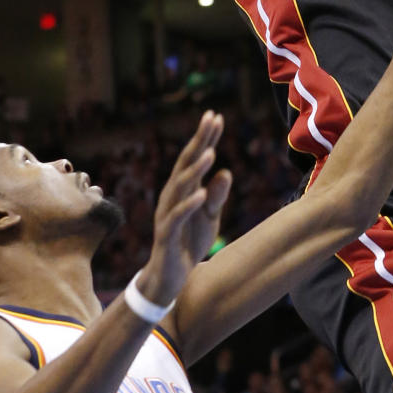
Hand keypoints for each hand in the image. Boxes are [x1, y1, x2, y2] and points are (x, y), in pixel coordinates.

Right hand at [136, 111, 231, 306]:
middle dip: (199, 142)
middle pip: (185, 164)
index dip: (205, 138)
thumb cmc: (189, 242)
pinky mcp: (166, 235)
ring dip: (194, 170)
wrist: (170, 277)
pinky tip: (201, 193)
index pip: (194, 159)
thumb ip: (216, 196)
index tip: (216, 116)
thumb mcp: (210, 218)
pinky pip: (176, 217)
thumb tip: (226, 172)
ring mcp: (167, 214)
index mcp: (182, 190)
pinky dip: (189, 205)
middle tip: (211, 119)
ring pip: (180, 188)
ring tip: (210, 153)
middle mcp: (171, 196)